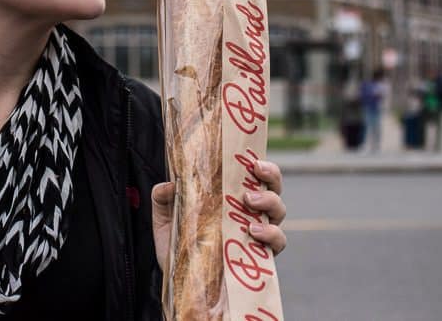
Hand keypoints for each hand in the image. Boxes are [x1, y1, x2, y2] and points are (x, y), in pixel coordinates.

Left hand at [150, 158, 287, 276]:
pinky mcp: (260, 256)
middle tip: (255, 173)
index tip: (253, 158)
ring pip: (279, 211)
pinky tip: (253, 232)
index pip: (252, 174)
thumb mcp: (165, 219)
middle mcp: (250, 212)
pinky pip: (278, 243)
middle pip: (273, 187)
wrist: (181, 284)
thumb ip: (163, 198)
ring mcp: (258, 234)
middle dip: (271, 175)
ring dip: (269, 202)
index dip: (260, 163)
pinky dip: (271, 234)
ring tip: (249, 202)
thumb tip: (169, 185)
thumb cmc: (178, 246)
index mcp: (231, 197)